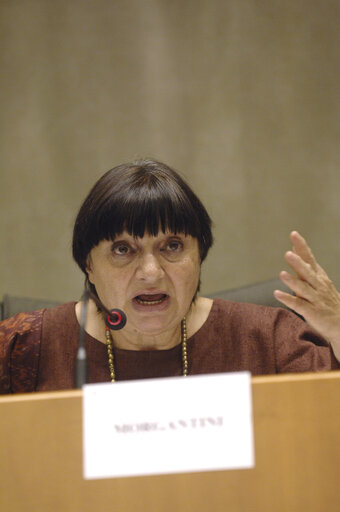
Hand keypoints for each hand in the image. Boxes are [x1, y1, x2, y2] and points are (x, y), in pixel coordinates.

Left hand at [274, 231, 339, 359]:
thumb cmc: (325, 299)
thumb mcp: (317, 279)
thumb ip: (304, 265)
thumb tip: (294, 248)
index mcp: (317, 276)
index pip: (309, 258)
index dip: (302, 247)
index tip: (294, 234)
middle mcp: (317, 285)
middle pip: (307, 272)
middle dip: (298, 262)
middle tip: (288, 253)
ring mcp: (315, 299)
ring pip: (303, 288)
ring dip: (292, 281)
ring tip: (282, 274)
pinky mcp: (312, 312)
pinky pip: (298, 305)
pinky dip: (288, 299)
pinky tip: (277, 294)